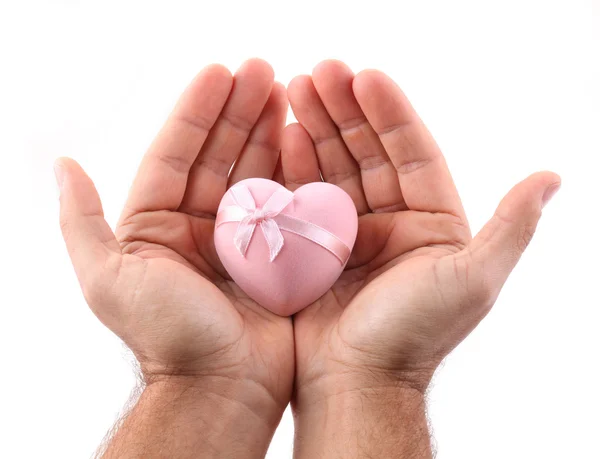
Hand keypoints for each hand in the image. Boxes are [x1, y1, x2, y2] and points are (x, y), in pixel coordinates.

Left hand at [56, 60, 292, 440]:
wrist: (223, 386)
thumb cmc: (167, 334)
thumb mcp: (108, 277)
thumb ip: (82, 221)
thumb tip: (63, 164)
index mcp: (158, 223)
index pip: (176, 152)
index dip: (197, 110)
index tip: (221, 72)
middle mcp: (198, 224)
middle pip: (219, 154)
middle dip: (239, 109)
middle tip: (264, 71)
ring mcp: (241, 237)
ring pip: (254, 170)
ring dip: (268, 130)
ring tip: (285, 92)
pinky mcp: (277, 252)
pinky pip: (286, 202)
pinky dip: (295, 170)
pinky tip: (303, 139)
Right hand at [282, 60, 559, 414]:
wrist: (354, 382)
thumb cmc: (413, 335)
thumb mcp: (472, 279)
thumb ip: (511, 227)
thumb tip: (552, 177)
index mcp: (432, 222)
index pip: (412, 152)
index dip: (390, 112)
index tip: (365, 76)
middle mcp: (393, 221)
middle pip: (369, 152)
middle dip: (346, 109)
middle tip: (320, 71)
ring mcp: (352, 231)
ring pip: (336, 167)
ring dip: (317, 127)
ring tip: (296, 89)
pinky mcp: (316, 245)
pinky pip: (306, 195)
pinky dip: (296, 164)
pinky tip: (285, 134)